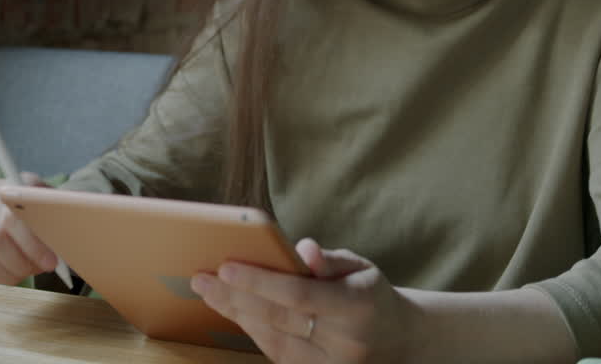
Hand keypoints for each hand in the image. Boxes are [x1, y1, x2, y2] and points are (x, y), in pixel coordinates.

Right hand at [0, 172, 59, 284]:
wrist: (35, 204)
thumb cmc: (50, 208)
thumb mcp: (60, 208)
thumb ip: (61, 218)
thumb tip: (63, 242)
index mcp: (11, 184)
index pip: (12, 219)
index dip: (31, 246)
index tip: (51, 263)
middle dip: (22, 262)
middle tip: (43, 269)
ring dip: (11, 271)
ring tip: (31, 270)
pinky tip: (16, 273)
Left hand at [190, 238, 416, 362]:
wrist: (398, 340)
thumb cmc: (370, 294)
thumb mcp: (360, 267)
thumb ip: (330, 259)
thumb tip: (303, 247)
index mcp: (357, 307)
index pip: (299, 294)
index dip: (260, 281)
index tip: (226, 266)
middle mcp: (345, 343)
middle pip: (278, 319)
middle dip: (235, 297)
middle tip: (202, 278)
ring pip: (272, 340)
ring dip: (237, 314)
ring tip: (210, 291)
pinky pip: (277, 354)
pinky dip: (253, 331)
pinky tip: (234, 311)